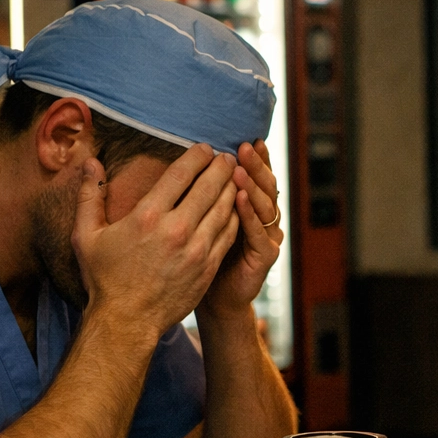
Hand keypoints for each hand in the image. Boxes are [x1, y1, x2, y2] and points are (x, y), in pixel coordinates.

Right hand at [73, 145, 238, 334]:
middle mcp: (176, 230)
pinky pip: (229, 233)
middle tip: (227, 157)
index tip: (205, 148)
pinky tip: (236, 207)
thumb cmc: (104, 278)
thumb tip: (89, 162)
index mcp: (147, 216)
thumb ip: (90, 196)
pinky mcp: (209, 267)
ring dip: (232, 189)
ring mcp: (197, 250)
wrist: (126, 321)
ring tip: (236, 177)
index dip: (197, 156)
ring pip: (225, 209)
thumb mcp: (86, 236)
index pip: (181, 174)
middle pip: (209, 187)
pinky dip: (235, 216)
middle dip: (221, 168)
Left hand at [199, 140, 282, 320]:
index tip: (243, 139)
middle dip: (255, 165)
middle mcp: (263, 219)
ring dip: (252, 185)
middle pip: (265, 185)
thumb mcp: (197, 221)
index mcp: (249, 207)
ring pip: (265, 205)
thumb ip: (198, 194)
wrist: (212, 298)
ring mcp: (266, 237)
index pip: (256, 176)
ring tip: (239, 168)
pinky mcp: (264, 257)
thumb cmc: (197, 258)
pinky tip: (240, 198)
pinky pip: (258, 233)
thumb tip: (171, 162)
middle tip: (244, 147)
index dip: (254, 158)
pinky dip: (250, 215)